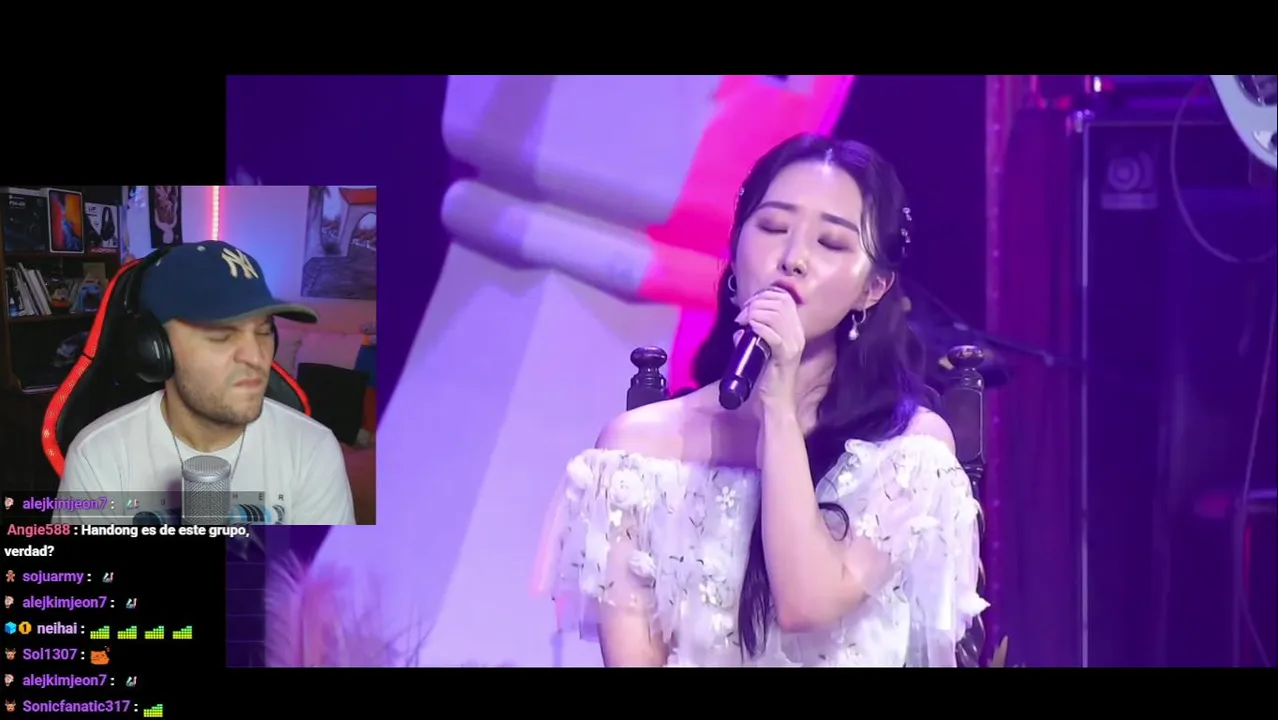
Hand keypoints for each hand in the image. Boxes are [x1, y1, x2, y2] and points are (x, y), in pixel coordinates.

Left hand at [734, 287, 804, 409]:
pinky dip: (758, 328)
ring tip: (742, 322)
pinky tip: (748, 330)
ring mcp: (793, 345)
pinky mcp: (785, 356)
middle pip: (780, 302)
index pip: (785, 298)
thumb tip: (741, 327)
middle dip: (756, 303)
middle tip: (742, 316)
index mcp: (795, 330)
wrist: (774, 403)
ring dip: (754, 314)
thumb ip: (754, 336)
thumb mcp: (761, 350)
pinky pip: (773, 334)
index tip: (748, 306)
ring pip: (776, 315)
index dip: (764, 295)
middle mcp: (797, 334)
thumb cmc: (766, 378)